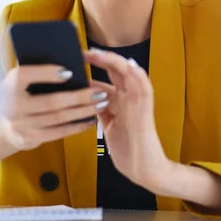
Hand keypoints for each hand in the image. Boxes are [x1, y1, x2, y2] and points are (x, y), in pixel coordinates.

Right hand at [0, 65, 113, 151]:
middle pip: (51, 101)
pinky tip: (91, 119)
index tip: (70, 72)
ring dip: (84, 111)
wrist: (6, 128)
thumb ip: (35, 72)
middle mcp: (13, 106)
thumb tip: (65, 58)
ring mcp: (22, 125)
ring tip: (101, 104)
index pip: (25, 76)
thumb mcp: (19, 82)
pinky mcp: (31, 139)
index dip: (46, 73)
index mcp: (9, 85)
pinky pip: (59, 132)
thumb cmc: (20, 96)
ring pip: (59, 118)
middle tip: (100, 92)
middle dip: (79, 97)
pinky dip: (78, 126)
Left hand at [83, 48, 169, 187]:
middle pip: (116, 71)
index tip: (76, 59)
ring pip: (129, 74)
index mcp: (120, 102)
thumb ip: (101, 111)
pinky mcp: (145, 112)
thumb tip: (84, 98)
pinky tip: (130, 65)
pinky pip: (144, 89)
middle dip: (99, 59)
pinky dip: (138, 75)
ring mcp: (138, 104)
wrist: (145, 171)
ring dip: (114, 62)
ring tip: (98, 53)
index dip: (93, 67)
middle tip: (82, 50)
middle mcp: (129, 99)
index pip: (106, 78)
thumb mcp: (109, 126)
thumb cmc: (128, 151)